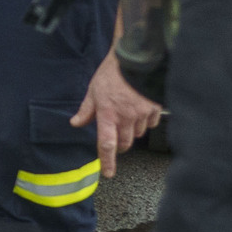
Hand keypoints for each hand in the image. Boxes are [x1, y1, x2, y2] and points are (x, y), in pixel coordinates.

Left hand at [71, 51, 163, 178]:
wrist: (136, 57)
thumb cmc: (112, 72)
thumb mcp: (93, 90)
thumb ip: (86, 110)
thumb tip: (76, 123)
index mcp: (108, 114)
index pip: (106, 144)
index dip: (107, 162)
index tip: (108, 174)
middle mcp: (126, 118)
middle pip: (123, 144)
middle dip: (118, 145)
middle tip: (115, 136)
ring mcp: (143, 114)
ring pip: (137, 135)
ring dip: (131, 132)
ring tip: (127, 116)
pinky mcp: (156, 109)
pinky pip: (151, 125)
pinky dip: (146, 123)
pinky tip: (141, 111)